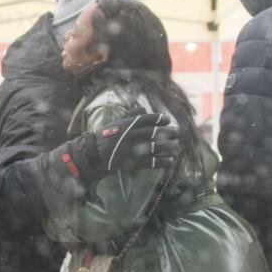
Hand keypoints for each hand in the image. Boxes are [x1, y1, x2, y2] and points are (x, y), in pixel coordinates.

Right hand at [54, 110, 179, 183]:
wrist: (95, 153)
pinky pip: (152, 162)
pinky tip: (170, 161)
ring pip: (156, 148)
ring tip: (176, 147)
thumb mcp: (117, 122)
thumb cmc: (107, 136)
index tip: (167, 120)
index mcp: (129, 125)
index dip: (160, 119)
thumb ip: (130, 115)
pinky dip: (163, 162)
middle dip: (169, 133)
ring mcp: (133, 150)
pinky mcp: (133, 163)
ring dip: (168, 148)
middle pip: (155, 133)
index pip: (148, 119)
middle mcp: (132, 136)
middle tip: (177, 133)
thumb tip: (143, 109)